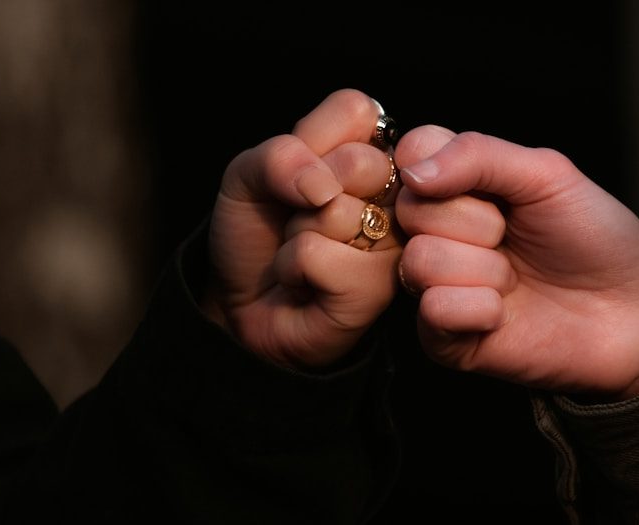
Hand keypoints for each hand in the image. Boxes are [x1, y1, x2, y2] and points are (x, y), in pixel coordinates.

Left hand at [203, 89, 401, 369]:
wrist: (240, 300)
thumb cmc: (257, 233)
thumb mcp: (248, 175)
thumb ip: (279, 156)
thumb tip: (322, 185)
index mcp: (374, 154)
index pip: (359, 111)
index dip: (311, 141)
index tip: (302, 174)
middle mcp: (398, 196)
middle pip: (360, 162)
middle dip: (305, 191)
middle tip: (302, 215)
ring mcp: (397, 244)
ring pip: (338, 212)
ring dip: (298, 234)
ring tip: (303, 251)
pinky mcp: (381, 288)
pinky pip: (321, 257)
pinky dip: (294, 268)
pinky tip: (305, 282)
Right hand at [395, 126, 638, 399]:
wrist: (634, 312)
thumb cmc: (595, 238)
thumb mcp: (548, 175)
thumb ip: (478, 155)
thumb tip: (414, 170)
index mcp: (457, 185)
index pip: (410, 155)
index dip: (441, 167)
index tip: (488, 186)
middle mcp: (438, 232)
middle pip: (411, 210)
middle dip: (478, 222)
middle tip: (512, 235)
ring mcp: (437, 285)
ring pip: (421, 261)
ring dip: (484, 270)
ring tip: (514, 278)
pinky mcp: (443, 337)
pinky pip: (433, 310)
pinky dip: (479, 309)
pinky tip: (504, 312)